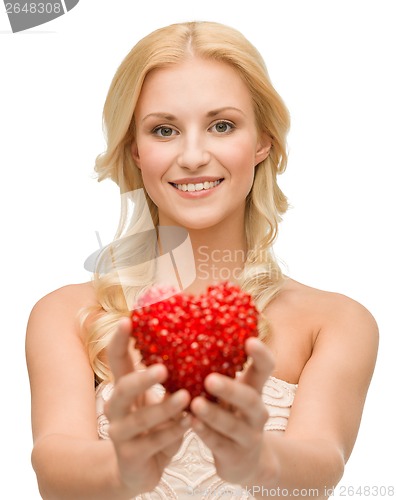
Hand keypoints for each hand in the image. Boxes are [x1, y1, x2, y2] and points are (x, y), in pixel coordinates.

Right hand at [104, 318, 190, 493]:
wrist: (138, 470)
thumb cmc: (155, 426)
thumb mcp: (159, 399)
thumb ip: (170, 379)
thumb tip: (196, 342)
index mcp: (124, 388)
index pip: (117, 359)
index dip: (119, 340)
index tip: (129, 320)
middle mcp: (116, 408)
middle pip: (122, 388)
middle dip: (142, 378)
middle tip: (163, 369)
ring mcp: (120, 433)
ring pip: (139, 418)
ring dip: (164, 407)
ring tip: (185, 397)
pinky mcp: (129, 456)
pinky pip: (153, 442)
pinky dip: (172, 432)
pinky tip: (188, 423)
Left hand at [190, 337, 274, 484]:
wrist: (246, 462)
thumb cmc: (231, 415)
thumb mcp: (231, 394)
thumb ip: (217, 372)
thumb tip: (186, 336)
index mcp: (255, 389)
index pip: (265, 369)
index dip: (261, 355)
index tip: (249, 341)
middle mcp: (257, 412)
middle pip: (250, 399)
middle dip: (231, 389)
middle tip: (210, 379)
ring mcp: (249, 436)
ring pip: (233, 425)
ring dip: (213, 414)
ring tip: (195, 404)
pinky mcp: (236, 457)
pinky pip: (220, 445)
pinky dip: (206, 434)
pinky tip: (192, 424)